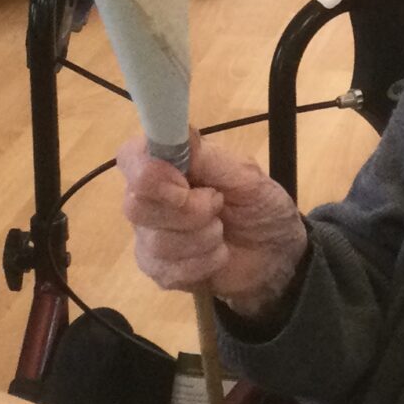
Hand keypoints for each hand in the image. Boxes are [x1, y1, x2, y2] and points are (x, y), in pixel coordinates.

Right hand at [118, 133, 308, 317]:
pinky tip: (217, 254)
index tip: (184, 183)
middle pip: (136, 206)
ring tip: (222, 231)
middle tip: (218, 206)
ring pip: (158, 243)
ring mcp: (148, 236)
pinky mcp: (158, 270)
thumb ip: (207, 156)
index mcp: (164, 164)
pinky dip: (205, 263)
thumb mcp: (244, 175)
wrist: (274, 253)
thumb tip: (176, 133)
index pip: (130, 157)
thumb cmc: (257, 205)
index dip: (151, 173)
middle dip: (188, 211)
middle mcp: (146, 198)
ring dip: (204, 238)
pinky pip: (170, 271)